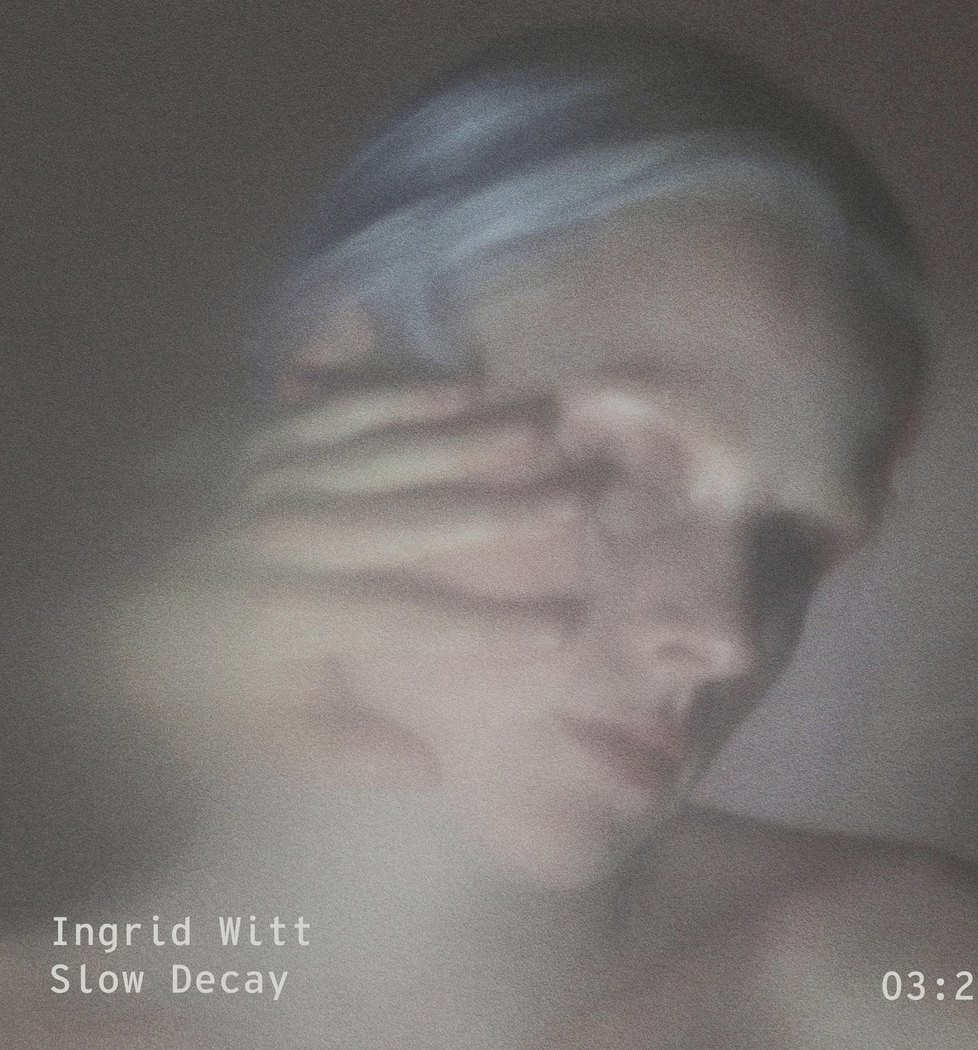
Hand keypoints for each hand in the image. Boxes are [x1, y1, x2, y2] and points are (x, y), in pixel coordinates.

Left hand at [166, 383, 586, 783]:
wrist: (96, 593)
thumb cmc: (189, 669)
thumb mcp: (253, 731)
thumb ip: (342, 751)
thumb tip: (430, 770)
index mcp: (298, 612)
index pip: (415, 621)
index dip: (492, 628)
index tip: (565, 626)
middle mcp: (300, 534)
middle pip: (421, 520)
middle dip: (510, 511)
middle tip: (585, 496)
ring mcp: (284, 473)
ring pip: (396, 451)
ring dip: (473, 438)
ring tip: (545, 423)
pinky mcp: (269, 436)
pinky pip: (347, 407)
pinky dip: (404, 395)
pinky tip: (462, 386)